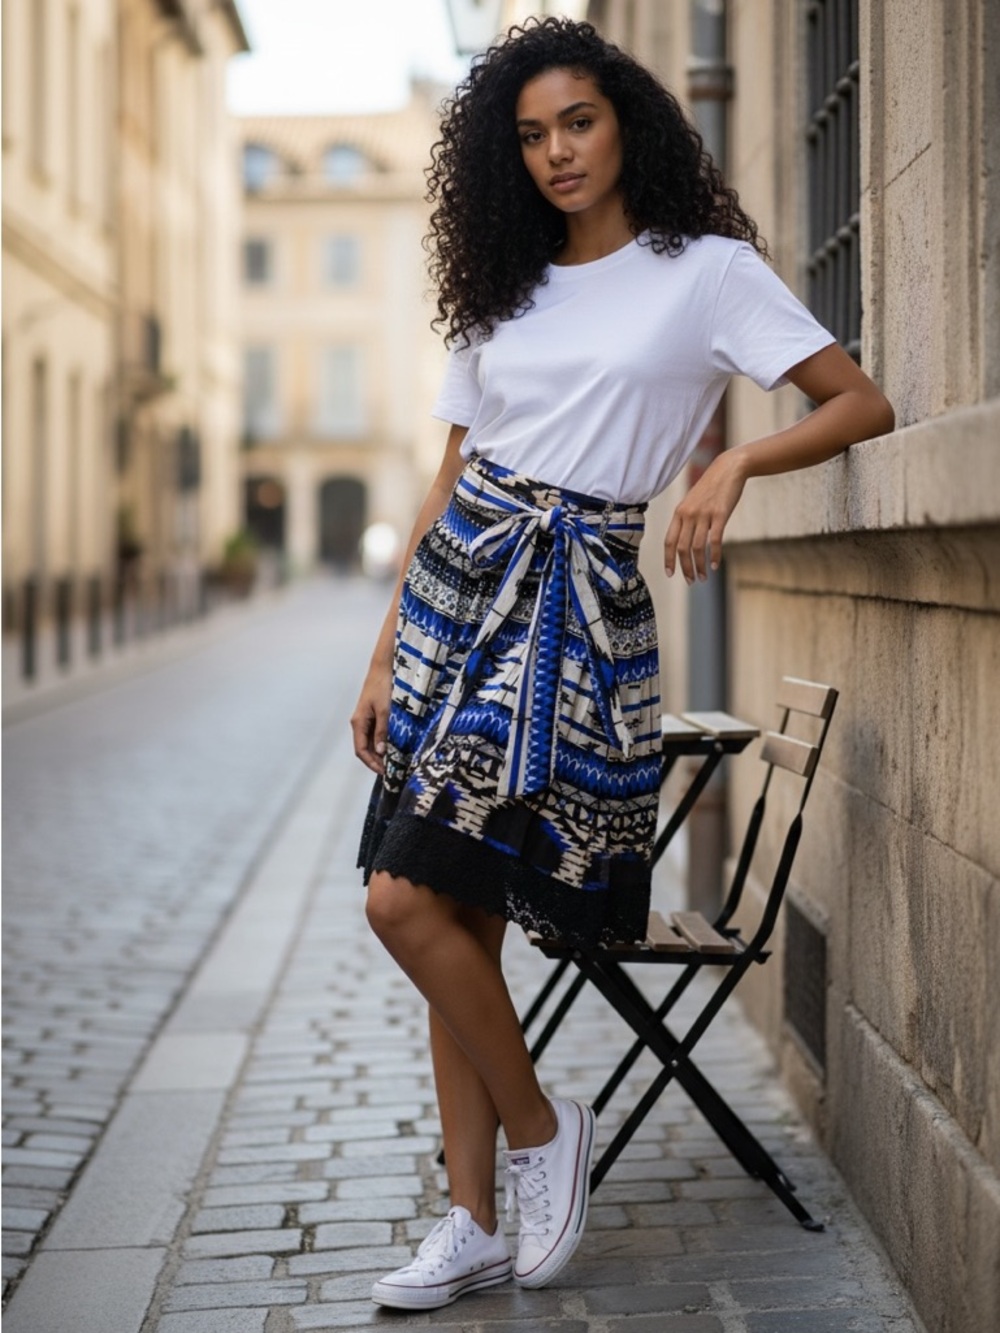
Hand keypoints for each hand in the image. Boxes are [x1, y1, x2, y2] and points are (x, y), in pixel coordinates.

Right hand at [350, 661, 391, 774]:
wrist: (385, 667)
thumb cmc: (382, 686)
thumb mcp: (384, 710)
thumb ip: (382, 731)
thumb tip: (381, 751)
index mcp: (358, 722)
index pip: (361, 750)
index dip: (371, 763)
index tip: (384, 772)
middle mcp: (361, 723)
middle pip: (366, 748)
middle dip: (377, 761)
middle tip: (392, 770)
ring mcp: (368, 719)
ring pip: (372, 742)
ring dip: (381, 753)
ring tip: (394, 761)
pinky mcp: (375, 714)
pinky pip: (378, 733)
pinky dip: (385, 742)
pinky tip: (395, 746)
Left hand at [664, 452, 746, 582]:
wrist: (728, 469)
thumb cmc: (710, 488)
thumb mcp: (692, 502)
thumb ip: (686, 519)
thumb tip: (684, 541)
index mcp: (679, 513)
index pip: (669, 541)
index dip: (668, 559)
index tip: (670, 574)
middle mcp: (688, 514)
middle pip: (682, 548)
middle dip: (685, 568)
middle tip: (691, 581)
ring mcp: (704, 514)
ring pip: (697, 548)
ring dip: (700, 566)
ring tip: (703, 577)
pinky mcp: (720, 514)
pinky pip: (714, 540)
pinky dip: (714, 555)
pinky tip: (715, 565)